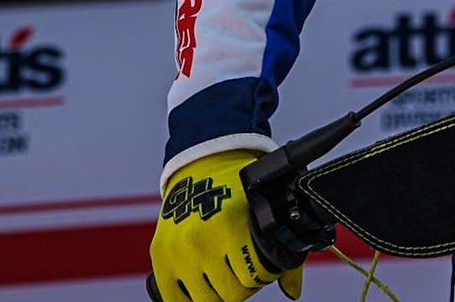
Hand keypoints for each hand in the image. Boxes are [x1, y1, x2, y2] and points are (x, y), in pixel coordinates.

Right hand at [150, 150, 302, 301]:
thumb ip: (284, 251)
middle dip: (241, 284)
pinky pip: (176, 299)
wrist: (201, 166)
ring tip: (223, 272)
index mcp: (233, 229)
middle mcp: (204, 242)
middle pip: (232, 293)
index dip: (263, 275)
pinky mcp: (161, 257)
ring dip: (218, 291)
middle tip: (241, 269)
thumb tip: (293, 291)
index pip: (255, 278)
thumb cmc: (237, 189)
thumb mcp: (264, 211)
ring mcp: (180, 252)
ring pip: (206, 300)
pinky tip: (202, 284)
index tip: (261, 265)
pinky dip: (191, 298)